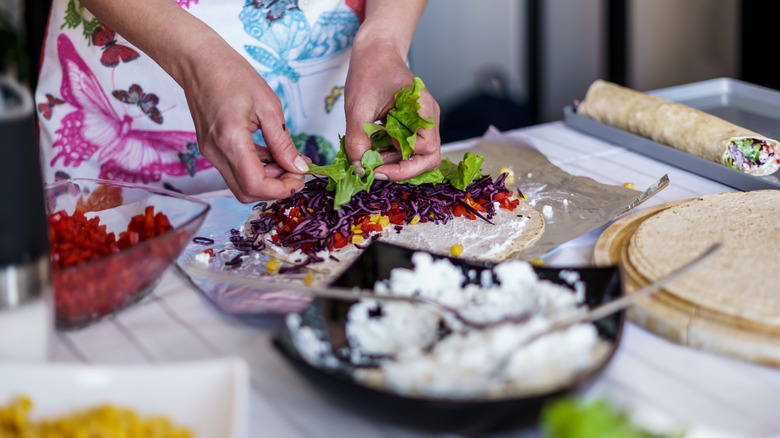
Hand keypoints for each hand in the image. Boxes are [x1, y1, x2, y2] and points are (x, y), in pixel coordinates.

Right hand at [180, 37, 309, 202]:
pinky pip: (236, 170)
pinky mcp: (212, 149)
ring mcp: (211, 153)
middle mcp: (216, 152)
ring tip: (289, 160)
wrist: (199, 61)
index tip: (300, 178)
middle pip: (247, 191)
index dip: (281, 189)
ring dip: (268, 179)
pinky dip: (257, 169)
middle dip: (276, 188)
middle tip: (297, 171)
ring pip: (241, 184)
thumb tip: (298, 167)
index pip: (255, 184)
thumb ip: (283, 142)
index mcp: (230, 139)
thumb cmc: (232, 74)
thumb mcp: (268, 105)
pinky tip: (273, 155)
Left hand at [343, 43, 440, 180]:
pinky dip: (391, 153)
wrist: (375, 50)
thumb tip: (358, 168)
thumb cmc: (370, 70)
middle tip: (375, 172)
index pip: (426, 150)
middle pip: (427, 158)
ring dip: (394, 162)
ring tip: (369, 159)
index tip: (376, 168)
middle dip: (401, 170)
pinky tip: (373, 150)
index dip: (403, 165)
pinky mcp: (412, 123)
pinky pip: (407, 146)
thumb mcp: (358, 106)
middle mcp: (428, 117)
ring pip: (417, 155)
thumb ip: (358, 138)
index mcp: (422, 109)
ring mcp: (422, 121)